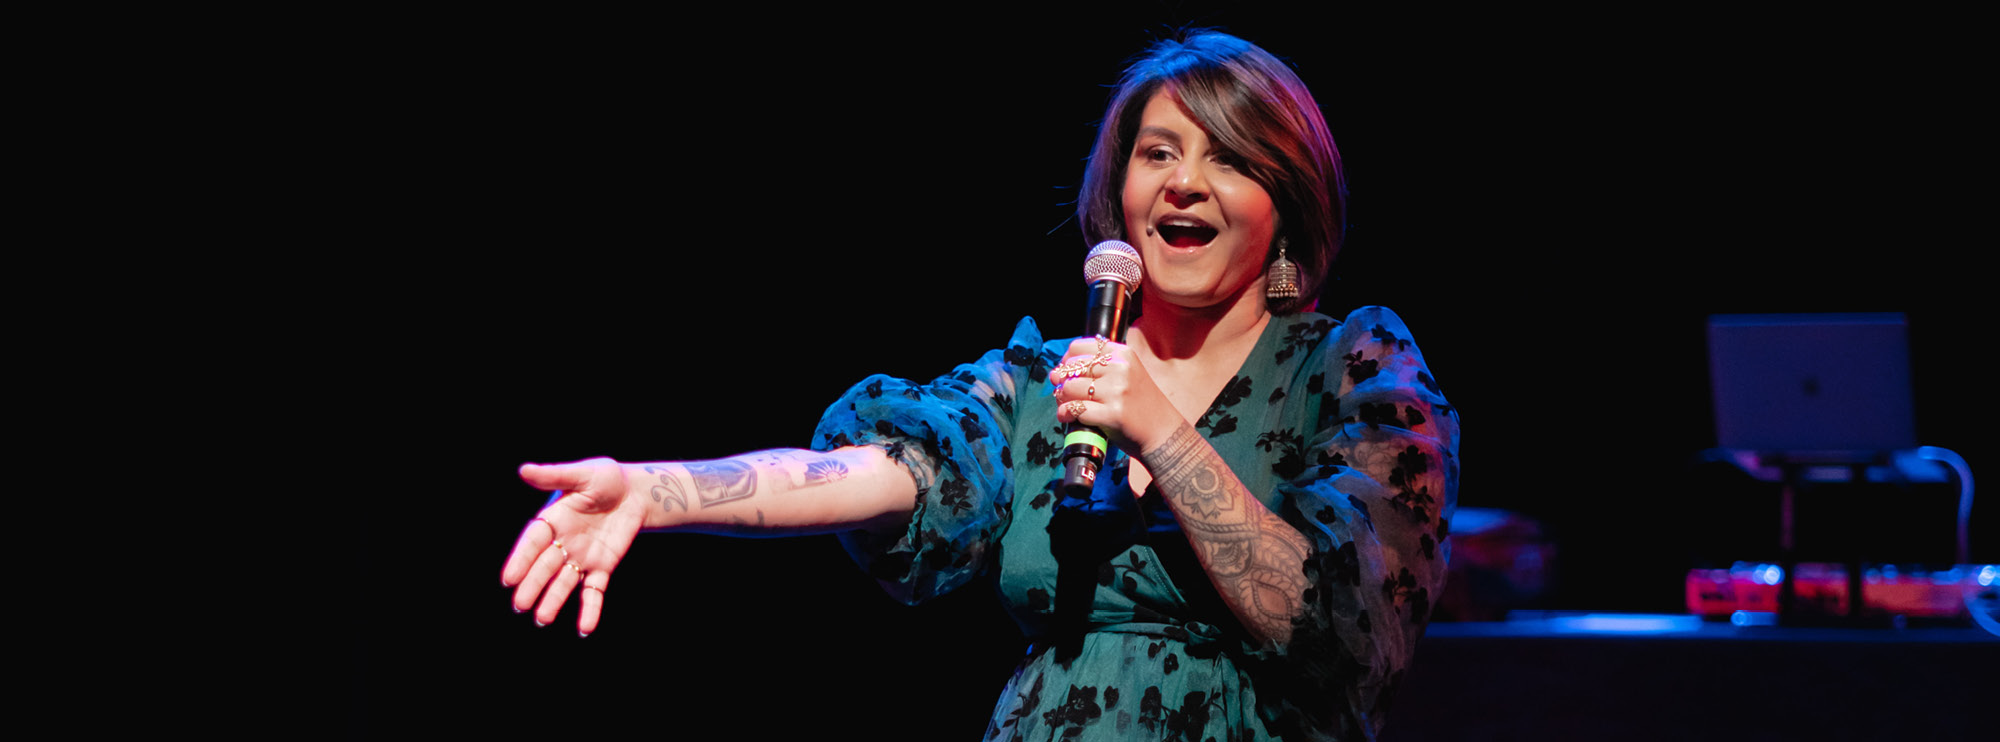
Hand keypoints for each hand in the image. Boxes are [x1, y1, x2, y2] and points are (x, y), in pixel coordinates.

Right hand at [500, 458, 646, 635]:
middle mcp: (563, 542)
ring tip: (542, 619)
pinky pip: (594, 590)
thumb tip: (524, 470)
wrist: (636, 492)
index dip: (521, 559)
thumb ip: (555, 476)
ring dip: (553, 600)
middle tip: (520, 605)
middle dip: (533, 585)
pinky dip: (590, 609)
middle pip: (545, 567)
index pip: (533, 542)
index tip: (509, 579)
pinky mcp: (602, 566)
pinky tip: (585, 628)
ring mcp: (581, 556)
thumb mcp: (582, 474)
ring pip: (564, 582)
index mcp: (553, 520)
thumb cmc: (605, 478)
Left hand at [1051, 337, 1178, 453]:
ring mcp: (1116, 391)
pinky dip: (1065, 413)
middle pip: (1071, 367)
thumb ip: (1101, 367)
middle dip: (1061, 381)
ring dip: (1061, 398)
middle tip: (1062, 392)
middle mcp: (1120, 368)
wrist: (1163, 432)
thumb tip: (1058, 371)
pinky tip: (1066, 417)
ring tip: (1065, 405)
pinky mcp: (1112, 414)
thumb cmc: (1141, 405)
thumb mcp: (1127, 374)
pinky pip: (1075, 409)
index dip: (1066, 360)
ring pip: (1070, 388)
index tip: (1066, 372)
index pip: (1079, 347)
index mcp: (1123, 354)